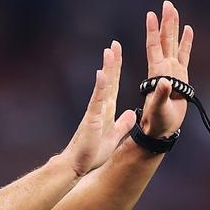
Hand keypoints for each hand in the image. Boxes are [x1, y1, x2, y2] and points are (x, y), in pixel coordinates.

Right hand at [63, 41, 135, 176]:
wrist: (77, 165)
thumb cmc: (91, 154)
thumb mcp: (114, 137)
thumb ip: (122, 124)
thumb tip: (132, 114)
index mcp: (106, 111)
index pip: (114, 86)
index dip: (116, 70)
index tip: (118, 54)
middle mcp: (100, 107)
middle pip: (108, 81)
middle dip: (112, 62)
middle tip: (114, 44)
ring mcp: (94, 112)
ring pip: (103, 86)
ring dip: (107, 69)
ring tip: (109, 51)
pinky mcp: (91, 119)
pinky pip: (97, 100)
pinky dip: (100, 87)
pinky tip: (102, 74)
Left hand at [141, 0, 193, 136]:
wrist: (161, 130)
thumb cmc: (156, 122)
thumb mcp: (157, 110)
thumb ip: (161, 96)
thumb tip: (165, 82)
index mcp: (156, 73)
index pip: (153, 47)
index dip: (152, 31)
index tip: (151, 14)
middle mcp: (163, 68)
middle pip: (164, 40)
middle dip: (166, 22)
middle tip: (167, 3)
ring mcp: (172, 70)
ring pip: (173, 44)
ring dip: (174, 27)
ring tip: (174, 9)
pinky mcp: (180, 76)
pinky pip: (184, 55)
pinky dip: (186, 42)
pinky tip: (188, 29)